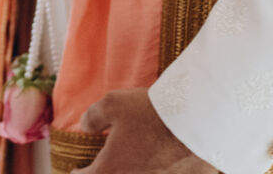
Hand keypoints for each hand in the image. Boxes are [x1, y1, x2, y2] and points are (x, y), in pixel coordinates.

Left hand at [76, 90, 214, 173]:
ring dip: (129, 169)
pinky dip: (154, 168)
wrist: (194, 123)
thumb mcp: (113, 104)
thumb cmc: (152, 113)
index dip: (78, 172)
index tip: (78, 169)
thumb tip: (85, 126)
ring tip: (133, 158)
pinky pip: (157, 173)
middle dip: (105, 172)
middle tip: (105, 164)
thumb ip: (93, 117)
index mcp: (108, 169)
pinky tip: (157, 159)